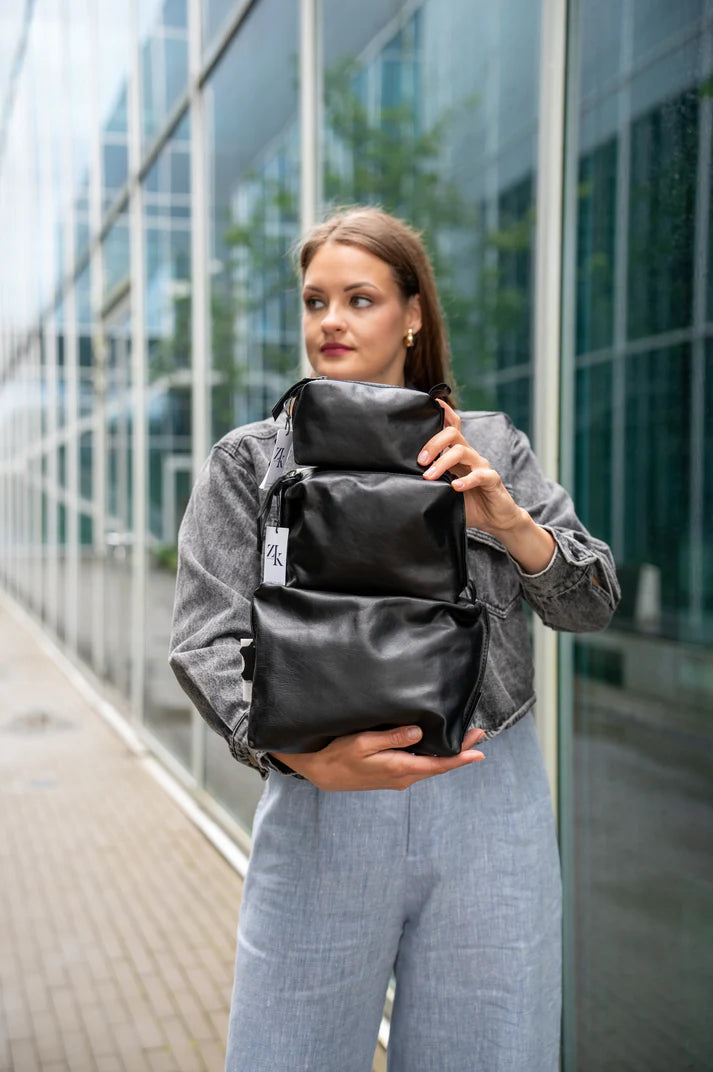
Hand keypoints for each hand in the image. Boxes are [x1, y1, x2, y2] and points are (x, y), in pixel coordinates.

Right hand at [270, 724, 484, 791]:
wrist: (322, 773)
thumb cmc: (339, 754)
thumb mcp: (363, 742)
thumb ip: (392, 737)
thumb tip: (419, 733)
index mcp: (399, 768)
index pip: (438, 764)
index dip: (460, 757)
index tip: (479, 750)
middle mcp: (402, 777)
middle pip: (438, 765)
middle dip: (459, 752)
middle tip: (478, 736)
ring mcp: (398, 778)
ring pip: (430, 766)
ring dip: (447, 754)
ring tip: (463, 740)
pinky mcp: (392, 775)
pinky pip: (419, 766)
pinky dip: (432, 757)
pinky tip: (435, 747)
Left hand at [419, 400, 521, 532]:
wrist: (496, 519)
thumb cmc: (468, 503)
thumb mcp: (445, 490)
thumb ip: (432, 481)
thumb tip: (405, 480)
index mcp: (459, 455)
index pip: (452, 427)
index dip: (444, 413)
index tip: (430, 404)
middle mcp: (470, 456)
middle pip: (453, 435)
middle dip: (434, 443)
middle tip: (420, 460)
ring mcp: (482, 466)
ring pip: (462, 452)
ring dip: (443, 463)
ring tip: (430, 476)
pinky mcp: (492, 480)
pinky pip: (480, 475)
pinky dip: (466, 480)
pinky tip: (455, 487)